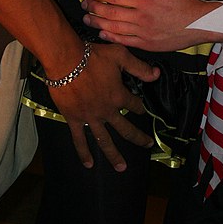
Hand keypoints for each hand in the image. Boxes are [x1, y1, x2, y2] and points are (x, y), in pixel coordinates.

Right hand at [49, 43, 159, 170]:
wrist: (66, 60)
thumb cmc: (93, 56)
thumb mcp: (120, 56)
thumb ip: (139, 67)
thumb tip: (156, 75)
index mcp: (118, 96)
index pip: (135, 105)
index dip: (140, 107)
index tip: (143, 110)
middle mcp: (107, 111)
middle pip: (125, 129)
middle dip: (138, 137)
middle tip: (147, 144)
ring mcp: (90, 118)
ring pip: (104, 141)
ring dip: (114, 155)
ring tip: (121, 168)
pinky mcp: (74, 119)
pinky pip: (79, 139)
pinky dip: (84, 153)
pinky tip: (89, 164)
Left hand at [81, 0, 222, 50]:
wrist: (198, 24)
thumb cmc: (182, 2)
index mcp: (145, 1)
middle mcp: (141, 17)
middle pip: (110, 13)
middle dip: (94, 8)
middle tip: (84, 4)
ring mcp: (143, 33)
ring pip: (114, 28)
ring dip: (98, 23)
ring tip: (87, 19)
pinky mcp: (146, 44)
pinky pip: (124, 41)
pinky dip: (111, 37)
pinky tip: (102, 33)